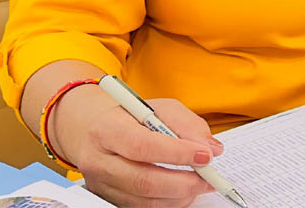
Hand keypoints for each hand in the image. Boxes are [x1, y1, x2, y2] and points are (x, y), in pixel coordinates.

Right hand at [51, 83, 223, 206]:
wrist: (93, 129)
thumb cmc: (131, 115)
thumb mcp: (160, 107)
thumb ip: (187, 124)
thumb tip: (211, 148)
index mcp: (108, 129)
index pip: (144, 146)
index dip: (177, 154)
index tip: (205, 156)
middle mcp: (99, 160)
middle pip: (143, 181)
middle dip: (183, 183)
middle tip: (208, 178)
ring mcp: (100, 184)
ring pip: (143, 201)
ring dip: (179, 196)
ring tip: (200, 184)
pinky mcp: (107, 198)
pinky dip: (167, 203)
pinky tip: (183, 192)